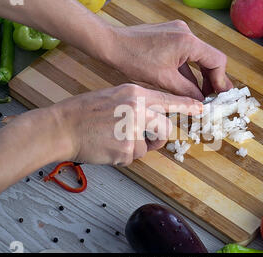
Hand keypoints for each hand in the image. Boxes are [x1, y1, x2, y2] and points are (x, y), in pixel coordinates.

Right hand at [50, 83, 202, 165]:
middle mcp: (137, 109)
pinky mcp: (126, 149)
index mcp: (134, 93)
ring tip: (114, 140)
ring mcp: (133, 129)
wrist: (61, 127)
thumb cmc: (83, 113)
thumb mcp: (113, 96)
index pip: (168, 100)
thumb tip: (153, 117)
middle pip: (165, 128)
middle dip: (159, 137)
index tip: (201, 109)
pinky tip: (107, 147)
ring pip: (149, 145)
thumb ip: (136, 104)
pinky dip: (122, 156)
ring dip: (136, 148)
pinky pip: (134, 156)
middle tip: (146, 139)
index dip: (186, 106)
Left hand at [105, 20, 232, 100]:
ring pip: (198, 58)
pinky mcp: (171, 36)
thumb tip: (201, 101)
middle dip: (211, 79)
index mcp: (188, 42)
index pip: (217, 60)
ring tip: (199, 95)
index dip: (220, 80)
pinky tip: (186, 85)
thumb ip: (187, 91)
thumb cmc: (133, 58)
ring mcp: (178, 33)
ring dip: (199, 76)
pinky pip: (186, 54)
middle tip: (211, 98)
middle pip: (210, 58)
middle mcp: (186, 33)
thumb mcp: (163, 80)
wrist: (112, 45)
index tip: (218, 96)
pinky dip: (188, 70)